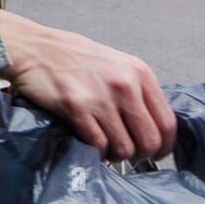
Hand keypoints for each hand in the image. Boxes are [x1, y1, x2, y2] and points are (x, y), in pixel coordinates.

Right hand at [0, 2, 176, 161]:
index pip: (168, 123)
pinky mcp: (77, 108)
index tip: (154, 153)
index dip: (163, 146)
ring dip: (115, 155)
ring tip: (105, 146)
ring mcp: (101, 97)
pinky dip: (95, 151)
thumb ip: (137, 92)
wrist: (37, 48)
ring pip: (124, 149)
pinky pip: (98, 145)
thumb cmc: (77, 58)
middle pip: (150, 141)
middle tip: (126, 154)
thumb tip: (154, 127)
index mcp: (140, 73)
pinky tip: (89, 140)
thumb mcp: (117, 65)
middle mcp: (125, 84)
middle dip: (140, 155)